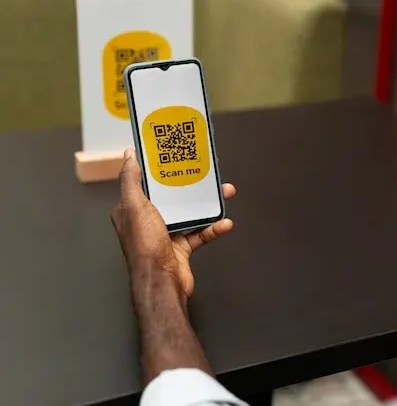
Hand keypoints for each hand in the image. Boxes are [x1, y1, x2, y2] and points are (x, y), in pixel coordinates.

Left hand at [111, 149, 235, 301]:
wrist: (161, 283)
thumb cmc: (144, 248)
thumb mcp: (134, 207)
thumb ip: (131, 181)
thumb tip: (129, 157)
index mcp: (133, 209)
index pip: (146, 182)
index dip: (160, 169)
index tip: (175, 156)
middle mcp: (148, 220)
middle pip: (173, 196)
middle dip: (191, 185)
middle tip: (207, 175)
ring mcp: (167, 233)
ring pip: (190, 213)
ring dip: (208, 205)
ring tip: (223, 194)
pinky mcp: (182, 246)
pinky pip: (201, 233)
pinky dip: (214, 228)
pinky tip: (224, 223)